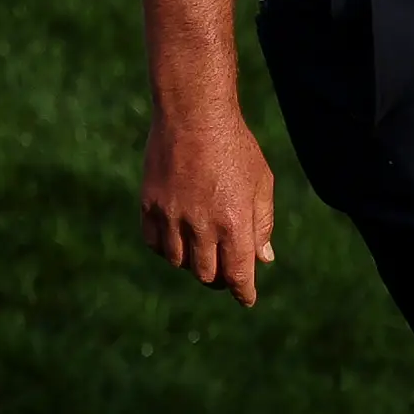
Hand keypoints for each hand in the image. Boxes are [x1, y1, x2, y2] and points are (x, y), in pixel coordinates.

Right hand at [141, 105, 276, 306]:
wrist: (193, 114)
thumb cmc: (235, 146)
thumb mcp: (260, 182)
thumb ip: (262, 223)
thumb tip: (262, 258)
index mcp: (234, 223)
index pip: (238, 274)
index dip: (243, 292)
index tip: (246, 298)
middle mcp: (201, 226)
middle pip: (206, 274)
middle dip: (219, 279)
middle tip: (224, 274)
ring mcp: (172, 217)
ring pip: (179, 262)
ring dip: (193, 263)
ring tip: (201, 253)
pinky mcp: (150, 205)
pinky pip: (155, 243)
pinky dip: (166, 249)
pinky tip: (177, 240)